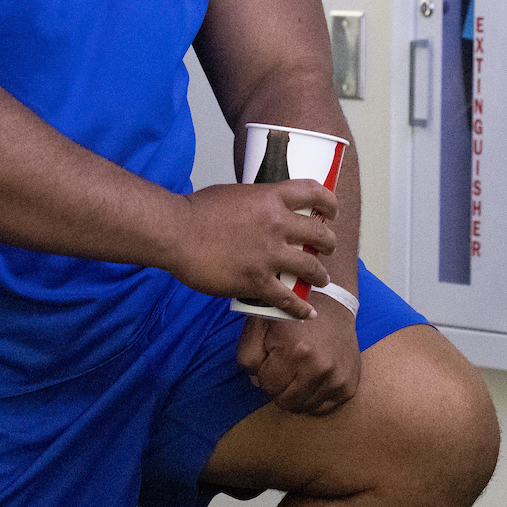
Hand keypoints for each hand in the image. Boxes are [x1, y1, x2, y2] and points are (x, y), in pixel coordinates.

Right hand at [164, 179, 337, 317]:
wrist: (176, 232)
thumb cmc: (196, 211)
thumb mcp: (233, 194)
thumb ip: (256, 202)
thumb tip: (263, 210)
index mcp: (270, 198)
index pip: (314, 193)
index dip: (329, 203)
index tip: (330, 212)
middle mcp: (277, 224)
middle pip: (320, 234)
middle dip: (328, 243)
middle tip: (327, 249)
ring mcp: (269, 254)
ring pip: (311, 267)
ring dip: (320, 275)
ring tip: (320, 279)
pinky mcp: (257, 280)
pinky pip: (288, 298)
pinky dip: (300, 308)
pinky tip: (307, 313)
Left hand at [236, 298, 361, 415]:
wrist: (333, 304)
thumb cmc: (292, 315)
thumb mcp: (261, 325)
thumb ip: (248, 355)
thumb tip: (256, 383)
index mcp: (297, 352)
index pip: (268, 385)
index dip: (265, 374)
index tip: (272, 360)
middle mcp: (320, 369)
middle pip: (285, 401)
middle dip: (279, 387)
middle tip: (283, 368)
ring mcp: (337, 379)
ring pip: (303, 408)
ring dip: (296, 394)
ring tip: (297, 372)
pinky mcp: (348, 386)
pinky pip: (322, 408)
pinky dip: (313, 397)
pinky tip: (312, 378)